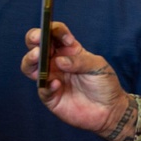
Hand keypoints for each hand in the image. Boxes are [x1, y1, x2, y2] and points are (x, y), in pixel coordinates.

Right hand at [22, 22, 136, 140]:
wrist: (110, 110)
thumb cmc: (105, 85)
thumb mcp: (98, 67)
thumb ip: (80, 61)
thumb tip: (59, 60)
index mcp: (69, 50)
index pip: (55, 34)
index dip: (56, 31)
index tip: (66, 38)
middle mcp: (56, 62)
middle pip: (36, 46)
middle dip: (34, 39)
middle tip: (38, 40)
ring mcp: (51, 78)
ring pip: (29, 66)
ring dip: (30, 59)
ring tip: (38, 57)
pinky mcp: (50, 96)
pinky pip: (42, 88)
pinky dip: (47, 85)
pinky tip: (57, 84)